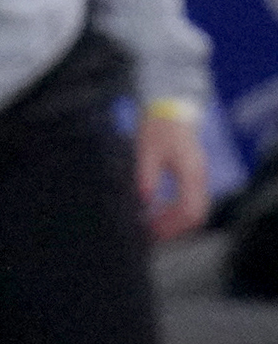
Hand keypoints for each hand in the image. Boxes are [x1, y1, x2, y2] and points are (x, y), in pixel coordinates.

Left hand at [138, 108, 211, 241]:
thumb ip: (146, 178)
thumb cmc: (157, 129)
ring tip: (151, 227)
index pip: (190, 210)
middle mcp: (199, 176)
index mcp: (191, 172)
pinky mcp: (193, 175)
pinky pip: (190, 201)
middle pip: (196, 215)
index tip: (151, 231)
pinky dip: (176, 212)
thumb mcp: (145, 153)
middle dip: (174, 228)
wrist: (170, 109)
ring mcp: (199, 176)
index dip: (171, 225)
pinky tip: (157, 213)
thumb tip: (145, 202)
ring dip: (175, 222)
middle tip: (150, 234)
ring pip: (195, 210)